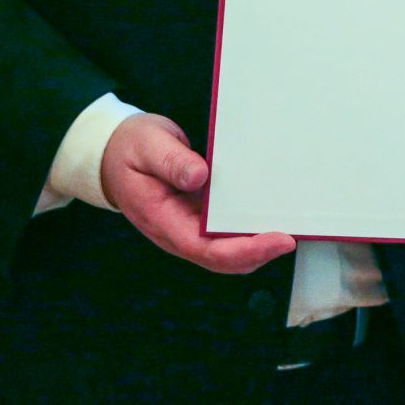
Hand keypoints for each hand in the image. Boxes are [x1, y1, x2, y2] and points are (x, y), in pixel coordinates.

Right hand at [100, 113, 295, 273]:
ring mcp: (187, 227)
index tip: (277, 240)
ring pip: (225, 250)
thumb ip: (171, 161)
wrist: (112, 153)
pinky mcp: (196, 217)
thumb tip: (199, 177)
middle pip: (221, 258)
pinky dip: (247, 231)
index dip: (243, 250)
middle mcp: (176, 231)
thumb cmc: (130, 148)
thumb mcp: (147, 146)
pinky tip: (269, 216)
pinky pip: (223, 232)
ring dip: (256, 247)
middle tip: (292, 237)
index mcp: (160, 219)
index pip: (204, 248)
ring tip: (289, 230)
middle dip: (258, 254)